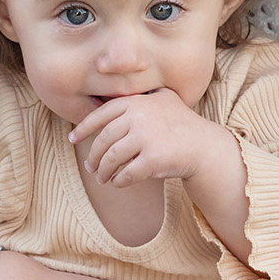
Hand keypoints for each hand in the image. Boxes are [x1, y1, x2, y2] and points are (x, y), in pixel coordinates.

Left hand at [68, 88, 234, 187]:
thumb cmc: (181, 123)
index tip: (73, 139)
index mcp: (136, 102)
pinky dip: (119, 181)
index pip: (101, 115)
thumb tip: (107, 96)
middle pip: (103, 140)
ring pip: (111, 159)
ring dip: (103, 172)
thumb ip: (139, 96)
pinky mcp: (153, 160)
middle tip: (91, 167)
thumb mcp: (162, 99)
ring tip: (102, 178)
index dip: (83, 128)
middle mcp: (139, 117)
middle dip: (93, 156)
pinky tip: (118, 183)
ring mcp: (146, 138)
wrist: (205, 146)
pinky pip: (126, 174)